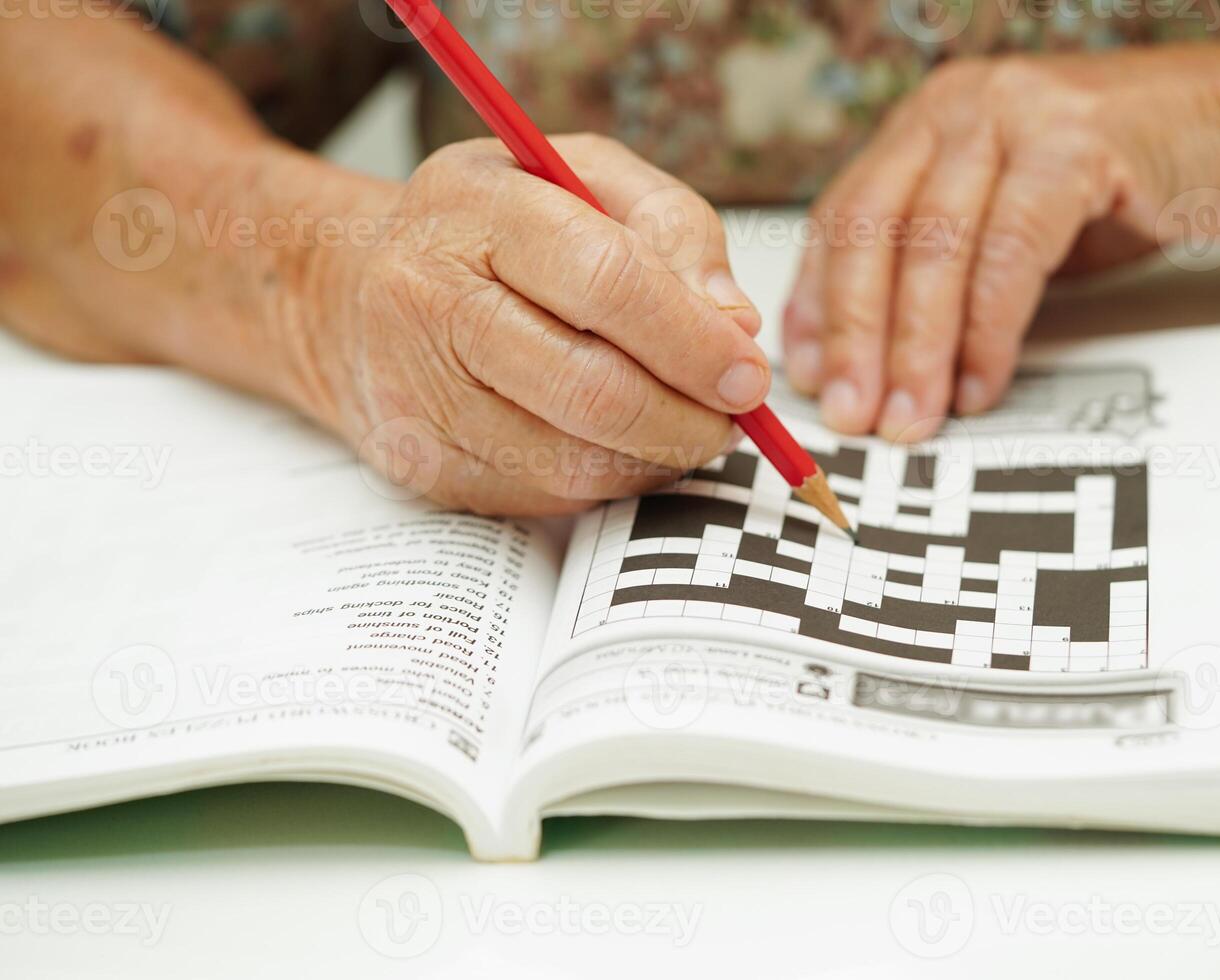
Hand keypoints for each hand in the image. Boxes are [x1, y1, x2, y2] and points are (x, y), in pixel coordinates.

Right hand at [288, 135, 767, 514]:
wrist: (356, 294)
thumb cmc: (497, 230)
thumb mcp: (587, 180)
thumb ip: (673, 229)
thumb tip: (734, 325)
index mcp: (475, 207)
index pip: (605, 281)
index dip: (692, 338)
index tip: (750, 373)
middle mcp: (429, 299)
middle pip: (591, 389)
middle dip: (687, 418)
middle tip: (735, 418)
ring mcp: (417, 393)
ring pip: (574, 462)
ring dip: (657, 457)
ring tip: (687, 426)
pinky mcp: (424, 465)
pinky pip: (549, 498)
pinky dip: (610, 479)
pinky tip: (623, 443)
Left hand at [782, 47, 1219, 440]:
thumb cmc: (1129, 183)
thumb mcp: (1011, 224)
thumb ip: (947, 270)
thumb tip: (880, 352)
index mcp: (928, 122)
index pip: (844, 217)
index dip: (818, 301)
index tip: (808, 373)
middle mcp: (957, 107)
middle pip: (873, 232)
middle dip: (854, 336)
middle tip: (850, 412)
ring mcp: (1012, 115)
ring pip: (933, 247)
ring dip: (916, 348)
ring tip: (911, 417)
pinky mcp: (1074, 142)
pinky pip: (1009, 255)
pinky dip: (989, 331)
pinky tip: (980, 384)